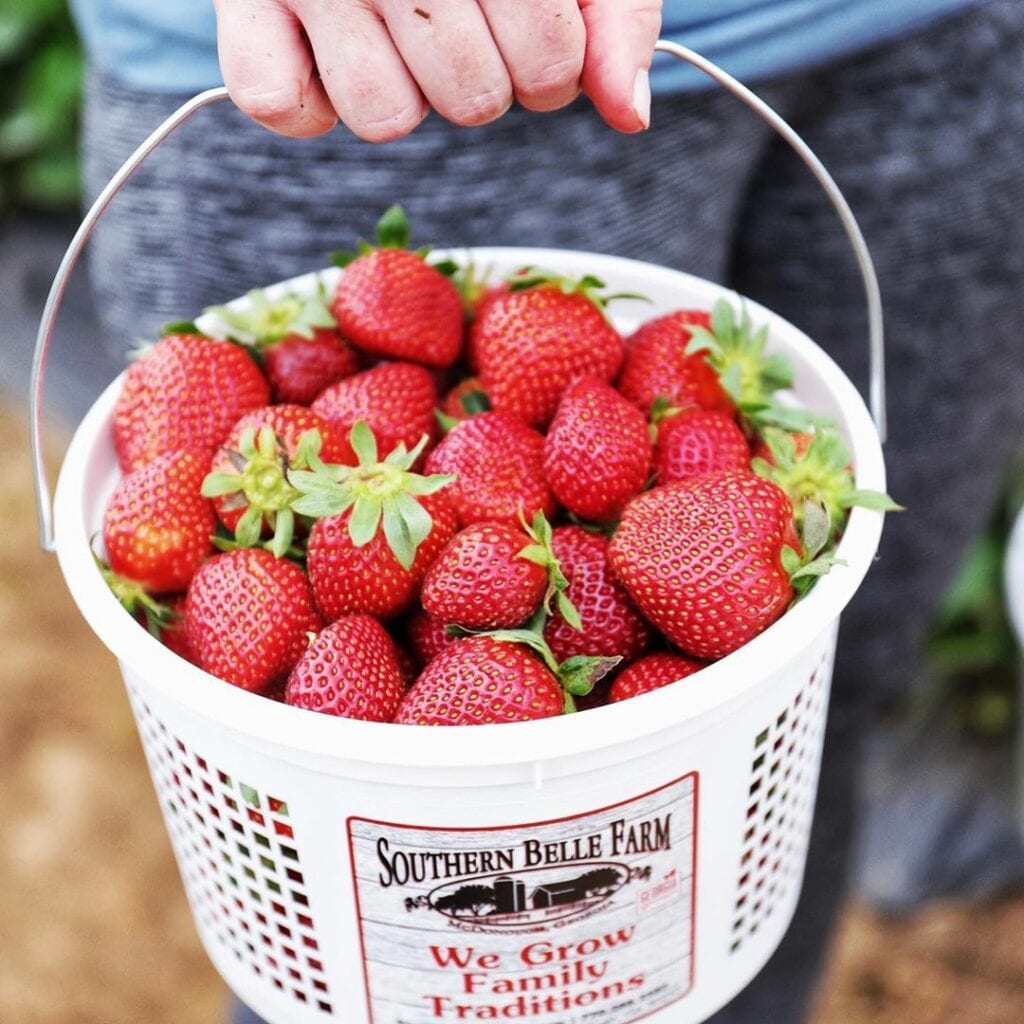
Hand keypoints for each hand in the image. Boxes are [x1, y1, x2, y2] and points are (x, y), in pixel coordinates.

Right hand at [213, 0, 661, 141]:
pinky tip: (333, 52)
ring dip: (407, 94)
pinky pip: (281, 107)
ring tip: (401, 31)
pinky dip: (309, 105)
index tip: (541, 24)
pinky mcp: (243, 6)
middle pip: (472, 101)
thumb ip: (617, 15)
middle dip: (490, 79)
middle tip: (470, 22)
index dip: (557, 63)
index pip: (549, 60)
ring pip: (385, 117)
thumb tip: (628, 114)